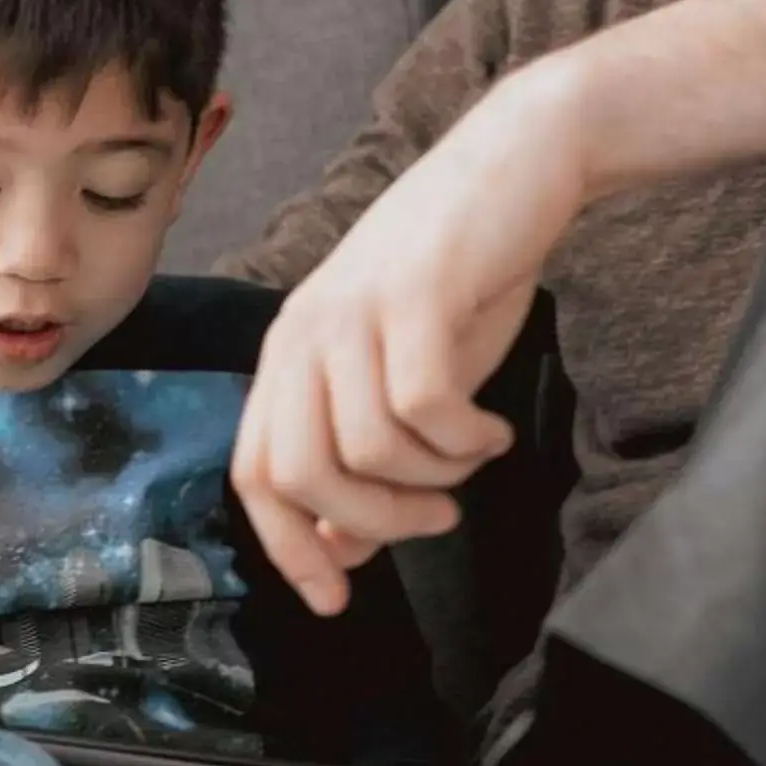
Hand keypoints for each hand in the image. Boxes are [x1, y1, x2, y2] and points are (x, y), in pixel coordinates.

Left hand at [233, 70, 584, 614]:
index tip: (336, 600)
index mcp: (285, 360)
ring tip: (470, 460)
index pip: (253, 477)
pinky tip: (491, 430)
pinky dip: (465, 440)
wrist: (513, 165)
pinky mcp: (413, 296)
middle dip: (373, 525)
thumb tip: (342, 553)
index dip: (288, 548)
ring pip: (365, 450)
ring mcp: (352, 313)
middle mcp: (300, 337)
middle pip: (300, 475)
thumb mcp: (397, 378)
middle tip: (437, 520)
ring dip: (431, 481)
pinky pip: (425, 406)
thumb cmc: (457, 283)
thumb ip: (363, 460)